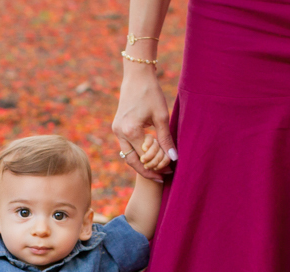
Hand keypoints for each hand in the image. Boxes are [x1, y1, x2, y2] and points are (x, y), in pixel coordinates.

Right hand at [112, 63, 176, 181]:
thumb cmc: (151, 93)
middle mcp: (120, 132)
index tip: (169, 171)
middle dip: (147, 171)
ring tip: (156, 169)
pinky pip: (126, 146)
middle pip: (132, 162)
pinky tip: (149, 156)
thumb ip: (166, 139)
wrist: (136, 76)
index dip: (157, 166)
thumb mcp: (161, 117)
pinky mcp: (117, 127)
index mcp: (131, 130)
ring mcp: (116, 130)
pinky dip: (137, 153)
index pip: (144, 157)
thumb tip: (173, 159)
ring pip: (128, 156)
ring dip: (141, 164)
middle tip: (161, 177)